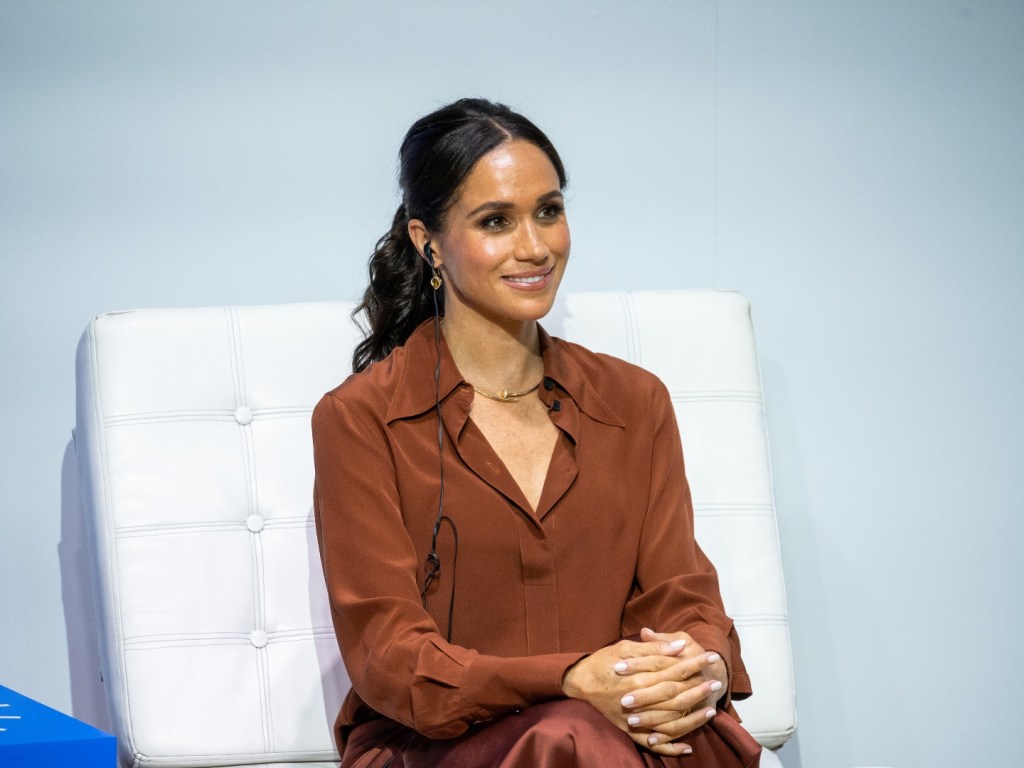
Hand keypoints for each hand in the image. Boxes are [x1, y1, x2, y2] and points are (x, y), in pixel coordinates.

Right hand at [561, 632, 714, 755]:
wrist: (578, 683)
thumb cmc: (602, 662)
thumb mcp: (625, 647)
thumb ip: (653, 648)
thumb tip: (679, 646)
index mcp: (638, 675)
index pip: (672, 668)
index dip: (693, 663)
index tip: (710, 658)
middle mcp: (638, 698)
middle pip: (674, 694)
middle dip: (698, 687)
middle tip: (717, 682)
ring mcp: (634, 717)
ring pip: (669, 720)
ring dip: (692, 716)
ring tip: (711, 709)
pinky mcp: (629, 730)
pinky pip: (653, 743)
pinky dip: (670, 747)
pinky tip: (687, 747)